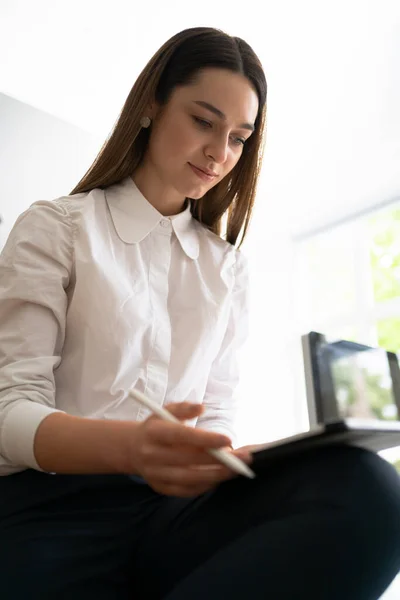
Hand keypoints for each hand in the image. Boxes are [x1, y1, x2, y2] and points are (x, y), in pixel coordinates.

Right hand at [130, 402, 249, 496]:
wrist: (132, 449)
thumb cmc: (157, 427)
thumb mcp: (165, 411)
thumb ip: (184, 408)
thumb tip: (201, 407)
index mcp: (154, 432)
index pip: (181, 436)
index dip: (205, 439)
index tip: (228, 439)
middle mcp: (152, 455)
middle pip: (189, 460)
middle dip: (219, 460)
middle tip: (243, 458)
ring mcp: (155, 474)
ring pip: (190, 478)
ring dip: (217, 475)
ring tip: (237, 469)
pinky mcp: (161, 488)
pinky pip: (187, 490)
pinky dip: (206, 485)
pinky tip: (220, 477)